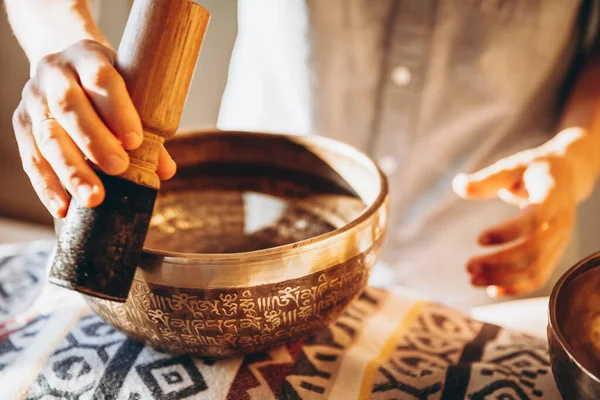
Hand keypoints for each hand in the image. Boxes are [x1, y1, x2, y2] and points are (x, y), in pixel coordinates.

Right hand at [12, 39, 176, 218]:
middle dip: (94, 140)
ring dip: (71, 170)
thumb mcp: (131, 91)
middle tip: (118, 168)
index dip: (118, 109)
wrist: (68, 66)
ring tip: (93, 198)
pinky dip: (47, 186)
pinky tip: (63, 208)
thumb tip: (165, 170)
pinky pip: (31, 158)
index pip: (101, 78)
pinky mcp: (21, 124)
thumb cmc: (109, 87)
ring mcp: (33, 99)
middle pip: (69, 106)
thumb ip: (149, 128)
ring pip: (48, 135)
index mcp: (86, 56)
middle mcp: (54, 73)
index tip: (135, 140)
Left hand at [452, 146, 576, 296]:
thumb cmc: (533, 170)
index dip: (506, 232)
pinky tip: (491, 289)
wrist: (567, 176)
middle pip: (534, 251)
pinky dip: (516, 287)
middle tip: (468, 266)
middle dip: (500, 262)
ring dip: (503, 278)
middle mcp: (561, 222)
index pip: (533, 220)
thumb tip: (458, 184)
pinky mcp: (555, 253)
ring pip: (536, 269)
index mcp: (552, 197)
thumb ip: (486, 180)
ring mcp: (560, 240)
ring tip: (472, 279)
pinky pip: (539, 277)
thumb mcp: (511, 167)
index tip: (478, 239)